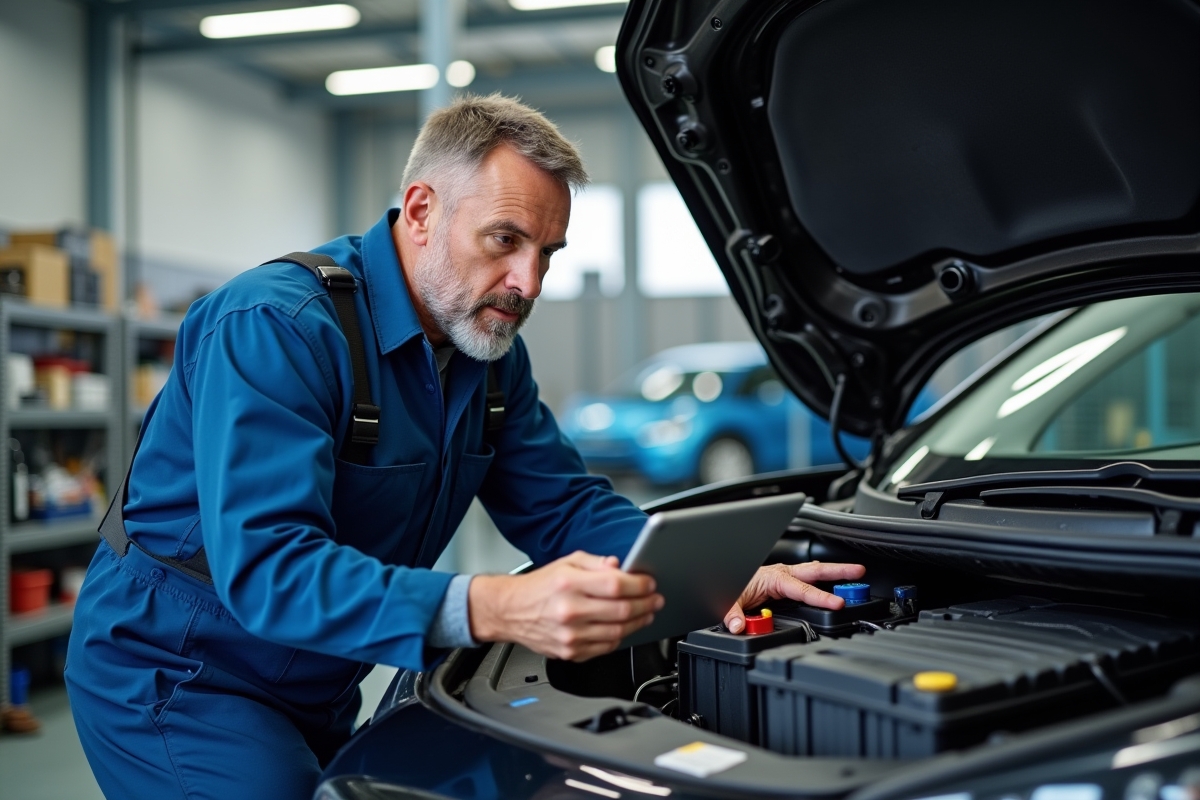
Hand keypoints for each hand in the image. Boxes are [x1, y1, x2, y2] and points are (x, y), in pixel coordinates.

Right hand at [468, 551, 663, 661]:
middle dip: (645, 604)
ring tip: (646, 613)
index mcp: (569, 584)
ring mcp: (570, 636)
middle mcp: (570, 611)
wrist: (510, 611)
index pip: (616, 585)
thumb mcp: (565, 563)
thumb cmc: (538, 587)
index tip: (649, 584)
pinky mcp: (570, 653)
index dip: (639, 585)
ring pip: (618, 632)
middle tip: (655, 599)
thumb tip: (619, 566)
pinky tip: (624, 627)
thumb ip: (595, 563)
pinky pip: (605, 647)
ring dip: (638, 622)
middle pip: (622, 610)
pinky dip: (620, 637)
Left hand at [724, 561, 865, 633]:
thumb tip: (739, 626)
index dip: (821, 597)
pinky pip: (809, 579)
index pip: (802, 589)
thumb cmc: (733, 586)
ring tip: (856, 574)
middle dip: (839, 571)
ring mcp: (785, 576)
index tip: (838, 603)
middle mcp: (782, 574)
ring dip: (835, 573)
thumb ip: (735, 615)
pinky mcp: (786, 581)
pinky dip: (824, 579)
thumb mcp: (729, 601)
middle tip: (860, 571)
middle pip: (815, 571)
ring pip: (814, 572)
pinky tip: (834, 581)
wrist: (728, 577)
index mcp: (773, 578)